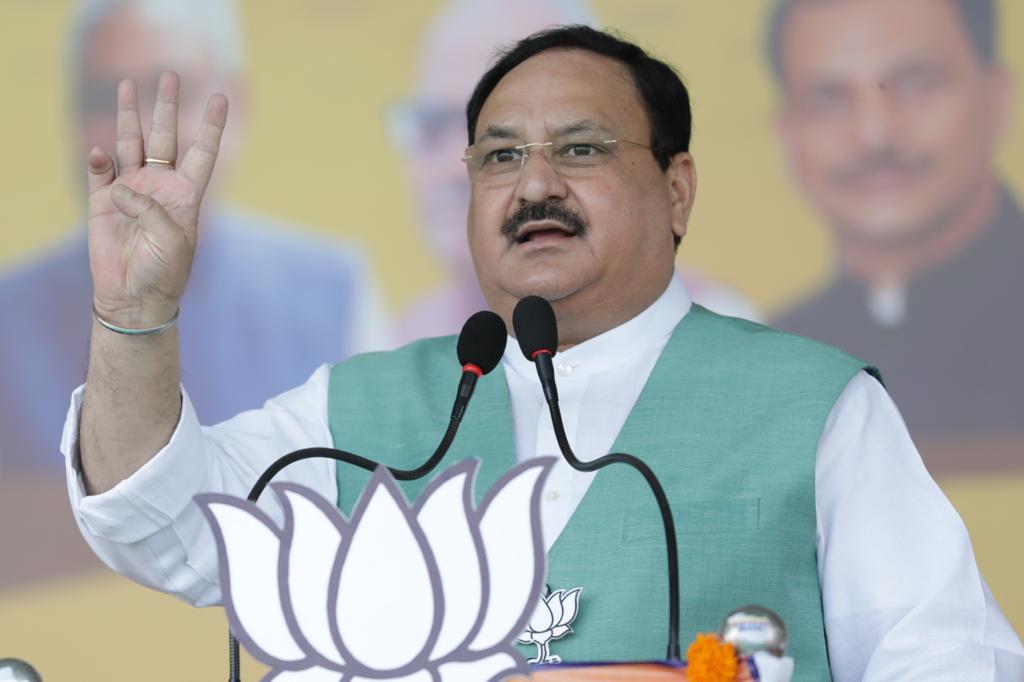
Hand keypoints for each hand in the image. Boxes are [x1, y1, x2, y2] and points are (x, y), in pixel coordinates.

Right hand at [86, 71, 227, 327]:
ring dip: (129, 116)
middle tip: (167, 75)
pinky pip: (101, 171)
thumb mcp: (171, 240)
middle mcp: (161, 186)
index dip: (210, 125)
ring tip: (128, 85)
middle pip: (165, 137)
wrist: (134, 297)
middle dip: (166, 106)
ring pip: (131, 144)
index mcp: (188, 195)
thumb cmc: (164, 272)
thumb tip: (121, 187)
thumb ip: (150, 208)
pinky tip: (101, 152)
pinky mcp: (104, 201)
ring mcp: (132, 190)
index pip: (202, 152)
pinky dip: (99, 159)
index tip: (220, 97)